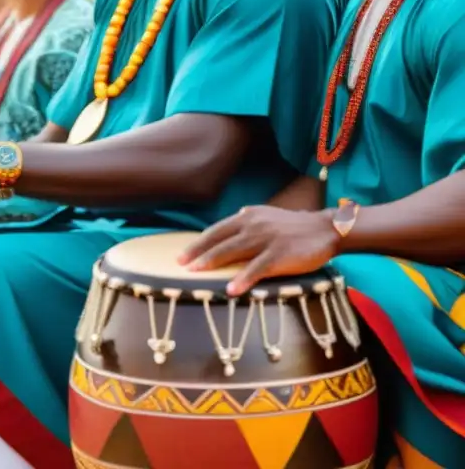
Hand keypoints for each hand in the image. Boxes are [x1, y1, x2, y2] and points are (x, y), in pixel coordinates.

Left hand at [176, 205, 340, 295]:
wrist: (325, 229)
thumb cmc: (294, 226)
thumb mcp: (266, 216)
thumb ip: (247, 221)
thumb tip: (228, 226)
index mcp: (248, 216)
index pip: (216, 230)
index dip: (198, 243)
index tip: (181, 255)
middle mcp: (253, 225)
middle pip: (219, 241)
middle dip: (198, 254)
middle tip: (181, 266)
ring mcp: (266, 239)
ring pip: (233, 252)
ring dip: (212, 263)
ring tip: (195, 275)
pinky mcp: (280, 254)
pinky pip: (257, 268)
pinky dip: (243, 279)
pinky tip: (231, 289)